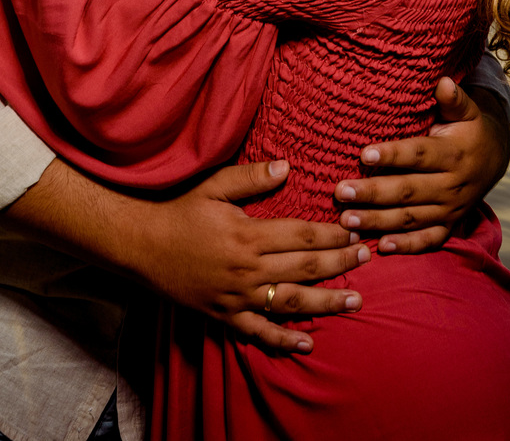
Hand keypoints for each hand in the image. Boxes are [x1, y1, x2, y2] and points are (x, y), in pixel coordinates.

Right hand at [142, 159, 368, 353]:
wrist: (142, 246)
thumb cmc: (179, 210)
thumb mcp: (213, 185)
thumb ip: (251, 178)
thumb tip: (287, 167)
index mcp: (248, 235)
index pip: (302, 236)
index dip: (332, 235)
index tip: (355, 230)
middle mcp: (247, 270)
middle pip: (304, 269)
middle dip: (340, 264)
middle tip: (368, 258)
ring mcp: (237, 297)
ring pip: (291, 302)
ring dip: (326, 302)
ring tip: (355, 300)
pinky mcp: (225, 315)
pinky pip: (259, 332)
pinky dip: (284, 339)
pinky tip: (308, 343)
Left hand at [333, 78, 509, 253]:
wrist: (495, 158)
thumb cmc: (469, 128)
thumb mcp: (467, 111)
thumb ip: (454, 99)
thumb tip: (444, 81)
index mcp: (453, 154)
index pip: (418, 155)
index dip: (392, 155)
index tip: (363, 154)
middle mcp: (451, 185)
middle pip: (408, 191)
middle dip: (373, 193)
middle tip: (340, 192)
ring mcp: (450, 209)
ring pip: (411, 218)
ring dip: (378, 221)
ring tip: (346, 220)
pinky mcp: (449, 226)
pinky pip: (428, 240)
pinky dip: (406, 246)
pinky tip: (381, 247)